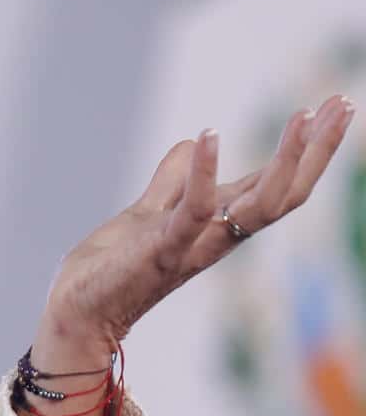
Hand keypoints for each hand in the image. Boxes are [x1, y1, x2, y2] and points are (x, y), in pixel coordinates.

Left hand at [35, 93, 355, 378]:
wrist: (76, 310)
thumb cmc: (111, 268)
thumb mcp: (147, 212)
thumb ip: (172, 181)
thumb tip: (195, 143)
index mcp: (218, 224)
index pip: (277, 182)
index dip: (308, 147)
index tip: (335, 106)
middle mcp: (219, 236)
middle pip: (286, 193)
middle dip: (318, 149)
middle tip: (342, 105)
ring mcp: (195, 245)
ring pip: (260, 205)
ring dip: (288, 160)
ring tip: (304, 115)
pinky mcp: (162, 250)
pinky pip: (192, 211)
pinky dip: (202, 172)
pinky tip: (210, 135)